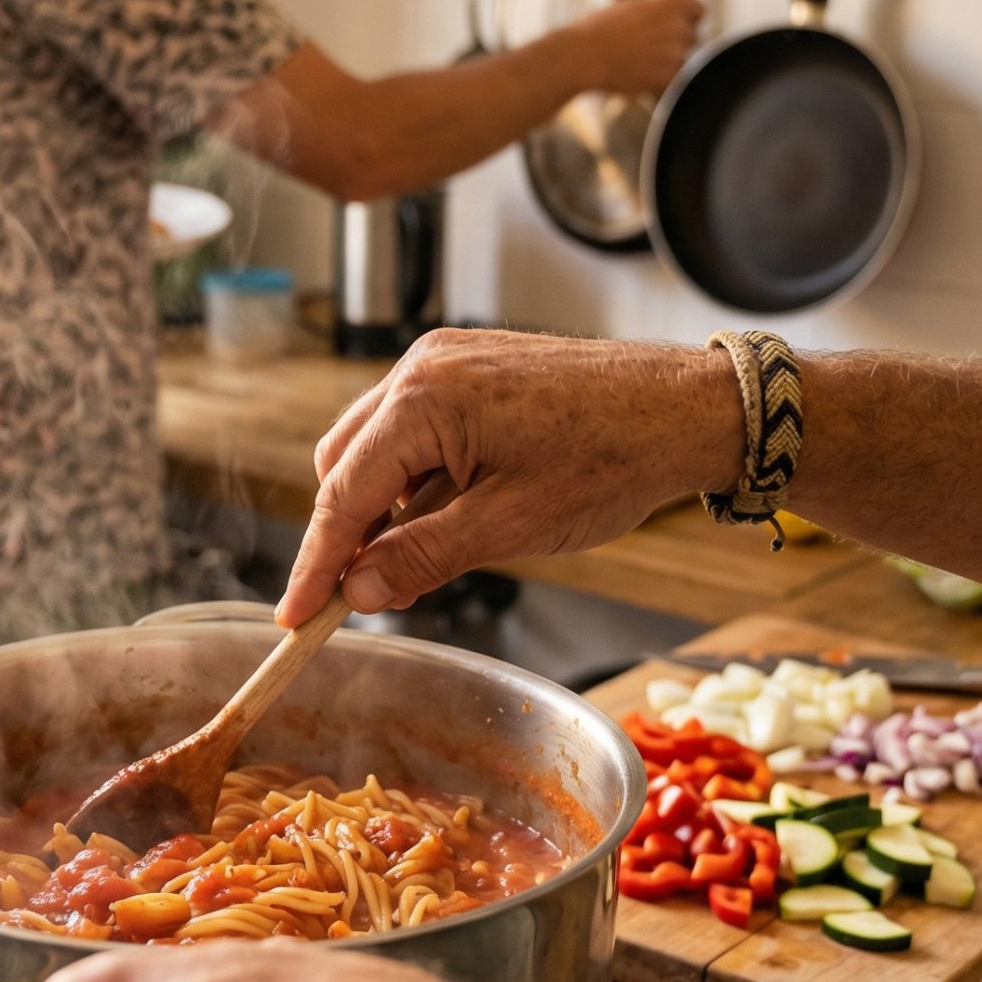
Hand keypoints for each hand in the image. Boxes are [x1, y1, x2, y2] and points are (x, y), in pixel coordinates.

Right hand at [277, 328, 741, 625]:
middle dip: (345, 534)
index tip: (293, 619)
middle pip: (344, 465)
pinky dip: (415, 480)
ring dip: (382, 509)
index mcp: (422, 401)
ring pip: (376, 448)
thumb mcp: (509, 527)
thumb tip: (357, 593)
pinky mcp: (472, 369)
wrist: (688, 408)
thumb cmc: (613, 459)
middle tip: (356, 600)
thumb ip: (422, 557)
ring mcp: (446, 362)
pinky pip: (414, 429)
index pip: (341, 496)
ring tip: (413, 565)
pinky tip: (445, 519)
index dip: (315, 566)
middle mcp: (421, 368)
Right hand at [560, 0, 706, 96]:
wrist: (584, 56)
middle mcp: (678, 27)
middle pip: (692, 36)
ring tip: (638, 60)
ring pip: (682, 59)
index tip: (676, 21)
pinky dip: (660, 79)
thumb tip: (672, 4)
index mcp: (671, 4)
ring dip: (667, 61)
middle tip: (649, 46)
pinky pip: (673, 79)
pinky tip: (638, 73)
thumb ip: (658, 6)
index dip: (688, 16)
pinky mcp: (668, 78)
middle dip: (675, 40)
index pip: (699, 9)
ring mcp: (676, 54)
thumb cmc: (600, 28)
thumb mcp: (631, 4)